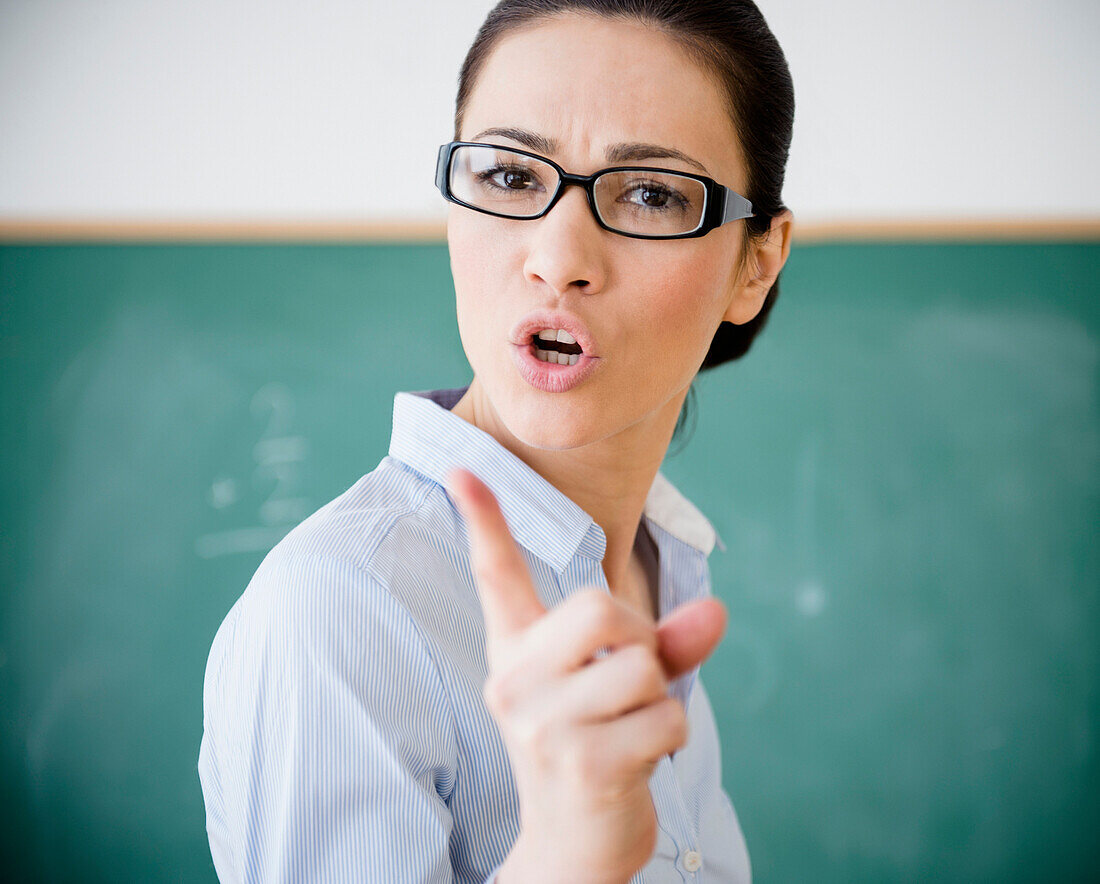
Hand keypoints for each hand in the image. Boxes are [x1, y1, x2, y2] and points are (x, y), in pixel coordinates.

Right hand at [446, 468, 726, 883]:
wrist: (571, 848)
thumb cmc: (595, 748)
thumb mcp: (615, 687)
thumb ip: (661, 643)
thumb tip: (716, 612)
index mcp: (515, 651)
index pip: (494, 576)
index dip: (483, 520)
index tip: (463, 467)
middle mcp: (515, 681)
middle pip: (599, 607)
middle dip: (639, 637)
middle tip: (631, 676)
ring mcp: (543, 725)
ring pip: (642, 665)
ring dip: (659, 695)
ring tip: (631, 725)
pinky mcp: (583, 765)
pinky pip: (665, 716)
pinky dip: (671, 735)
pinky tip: (639, 760)